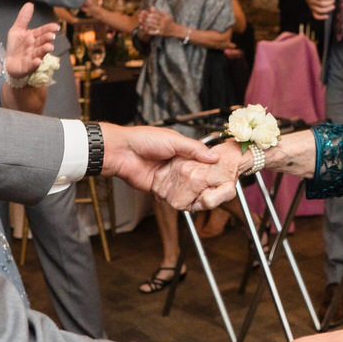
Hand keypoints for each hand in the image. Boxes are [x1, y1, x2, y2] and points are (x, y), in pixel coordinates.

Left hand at [4, 3, 58, 78]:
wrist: (10, 64)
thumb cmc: (16, 47)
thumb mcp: (17, 30)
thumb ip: (23, 18)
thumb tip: (30, 4)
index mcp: (34, 37)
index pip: (43, 31)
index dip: (49, 28)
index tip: (56, 26)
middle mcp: (35, 47)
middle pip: (42, 41)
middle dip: (47, 38)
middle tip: (51, 36)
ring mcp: (32, 57)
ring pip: (40, 53)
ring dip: (45, 50)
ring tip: (49, 47)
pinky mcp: (27, 67)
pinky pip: (32, 65)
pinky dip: (35, 64)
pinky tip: (37, 61)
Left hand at [99, 124, 232, 209]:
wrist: (121, 152)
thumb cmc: (143, 140)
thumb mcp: (174, 140)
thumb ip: (194, 149)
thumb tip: (213, 156)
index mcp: (180, 149)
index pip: (200, 159)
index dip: (210, 166)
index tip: (221, 174)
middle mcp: (175, 163)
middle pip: (193, 175)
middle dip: (202, 182)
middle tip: (215, 188)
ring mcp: (167, 176)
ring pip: (184, 187)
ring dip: (191, 191)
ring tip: (205, 197)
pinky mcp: (158, 187)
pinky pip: (171, 195)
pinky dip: (177, 199)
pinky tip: (187, 201)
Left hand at [137, 7, 176, 37]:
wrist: (175, 30)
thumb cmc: (170, 22)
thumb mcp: (167, 16)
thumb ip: (162, 13)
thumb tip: (158, 9)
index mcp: (164, 18)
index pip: (156, 15)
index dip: (150, 15)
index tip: (147, 14)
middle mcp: (163, 23)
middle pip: (153, 20)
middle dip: (147, 19)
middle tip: (143, 18)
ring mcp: (161, 28)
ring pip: (152, 26)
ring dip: (147, 24)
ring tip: (143, 23)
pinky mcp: (160, 33)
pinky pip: (154, 32)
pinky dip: (149, 31)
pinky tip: (145, 30)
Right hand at [304, 0, 335, 17]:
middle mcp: (311, 0)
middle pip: (321, 4)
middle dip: (329, 3)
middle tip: (334, 1)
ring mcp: (311, 6)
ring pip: (319, 10)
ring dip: (328, 9)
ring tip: (333, 6)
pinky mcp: (312, 10)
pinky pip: (316, 15)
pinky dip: (321, 17)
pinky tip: (327, 16)